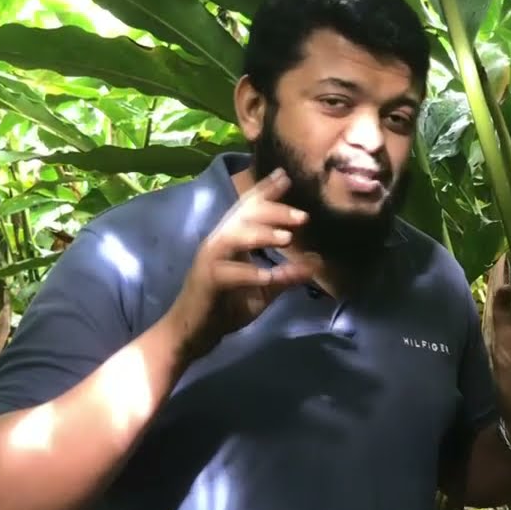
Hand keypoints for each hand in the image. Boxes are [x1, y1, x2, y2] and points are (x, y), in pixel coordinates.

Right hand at [164, 168, 312, 359]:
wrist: (193, 333)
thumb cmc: (226, 307)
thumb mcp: (263, 289)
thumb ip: (286, 275)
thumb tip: (317, 262)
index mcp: (232, 239)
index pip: (249, 209)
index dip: (266, 191)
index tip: (286, 176)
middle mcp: (219, 243)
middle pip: (244, 216)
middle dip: (273, 211)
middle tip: (303, 216)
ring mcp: (210, 260)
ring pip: (233, 237)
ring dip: (261, 234)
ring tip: (287, 238)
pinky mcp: (207, 281)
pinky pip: (228, 273)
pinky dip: (248, 272)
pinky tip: (268, 274)